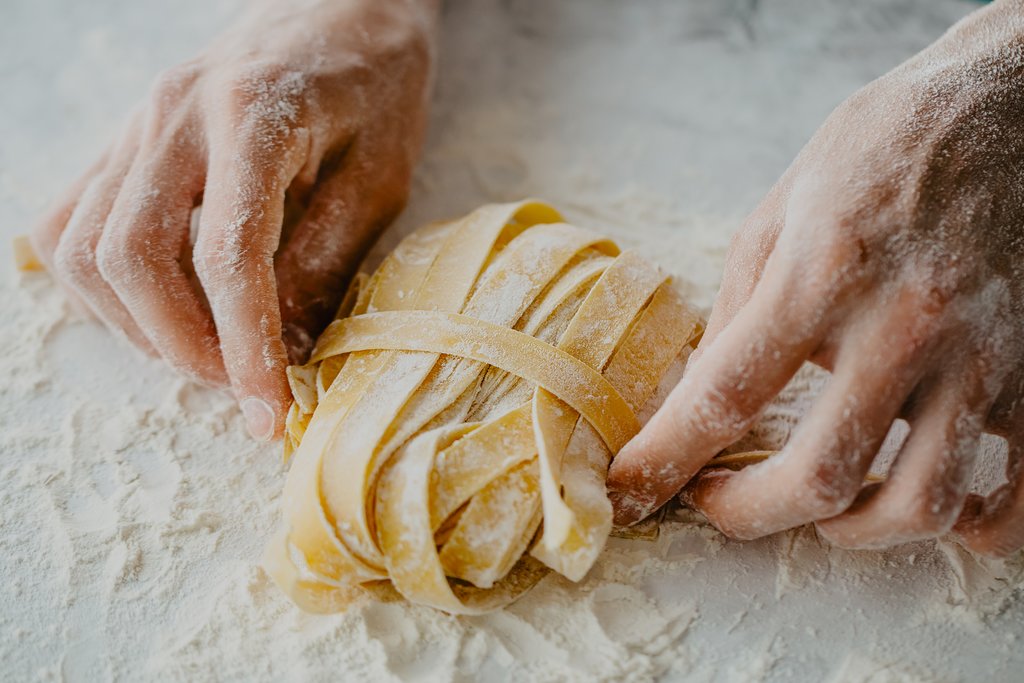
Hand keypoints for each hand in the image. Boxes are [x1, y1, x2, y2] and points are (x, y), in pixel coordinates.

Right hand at [30, 0, 437, 439]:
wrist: (339, 10)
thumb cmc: (374, 88)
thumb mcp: (380, 177)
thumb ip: (325, 258)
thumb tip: (279, 347)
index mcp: (252, 115)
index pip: (226, 253)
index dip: (243, 347)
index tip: (266, 411)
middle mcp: (174, 115)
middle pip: (131, 255)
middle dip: (182, 346)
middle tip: (239, 387)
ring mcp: (137, 125)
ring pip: (86, 248)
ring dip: (138, 325)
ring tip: (207, 355)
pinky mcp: (124, 142)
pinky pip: (72, 225)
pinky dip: (101, 287)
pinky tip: (158, 310)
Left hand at [609, 0, 1023, 556]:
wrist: (1008, 104)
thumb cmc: (881, 149)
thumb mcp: (781, 210)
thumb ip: (740, 307)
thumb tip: (702, 392)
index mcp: (823, 272)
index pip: (725, 394)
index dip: (664, 458)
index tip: (629, 490)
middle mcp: (906, 322)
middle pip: (820, 476)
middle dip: (749, 513)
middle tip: (718, 502)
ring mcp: (983, 353)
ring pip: (923, 502)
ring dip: (856, 532)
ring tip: (822, 509)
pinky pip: (1018, 490)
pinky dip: (973, 526)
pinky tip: (932, 510)